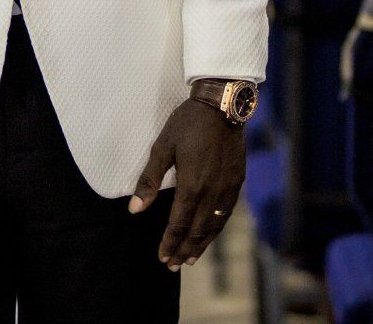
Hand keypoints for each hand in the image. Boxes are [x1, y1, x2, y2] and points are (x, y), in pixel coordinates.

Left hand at [129, 98, 246, 267]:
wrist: (222, 105)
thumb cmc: (187, 124)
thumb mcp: (162, 148)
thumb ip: (149, 180)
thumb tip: (134, 209)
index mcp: (192, 185)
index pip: (179, 223)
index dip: (170, 242)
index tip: (162, 257)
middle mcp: (213, 192)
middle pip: (198, 230)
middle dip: (184, 249)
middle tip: (173, 265)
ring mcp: (228, 188)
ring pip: (215, 225)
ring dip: (202, 243)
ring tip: (190, 257)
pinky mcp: (238, 181)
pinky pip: (227, 212)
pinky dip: (217, 228)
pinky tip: (210, 232)